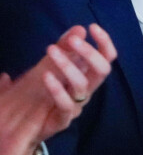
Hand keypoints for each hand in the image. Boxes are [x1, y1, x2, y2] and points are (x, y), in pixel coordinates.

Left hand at [0, 24, 115, 154]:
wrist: (23, 127)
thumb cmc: (41, 91)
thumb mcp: (51, 64)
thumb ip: (65, 47)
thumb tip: (78, 29)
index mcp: (88, 75)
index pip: (107, 57)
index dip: (104, 42)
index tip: (93, 27)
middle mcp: (87, 89)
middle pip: (102, 70)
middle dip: (90, 53)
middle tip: (73, 41)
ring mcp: (77, 105)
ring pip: (83, 85)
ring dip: (69, 66)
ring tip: (50, 50)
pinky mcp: (63, 119)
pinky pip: (66, 105)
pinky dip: (57, 89)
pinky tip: (45, 76)